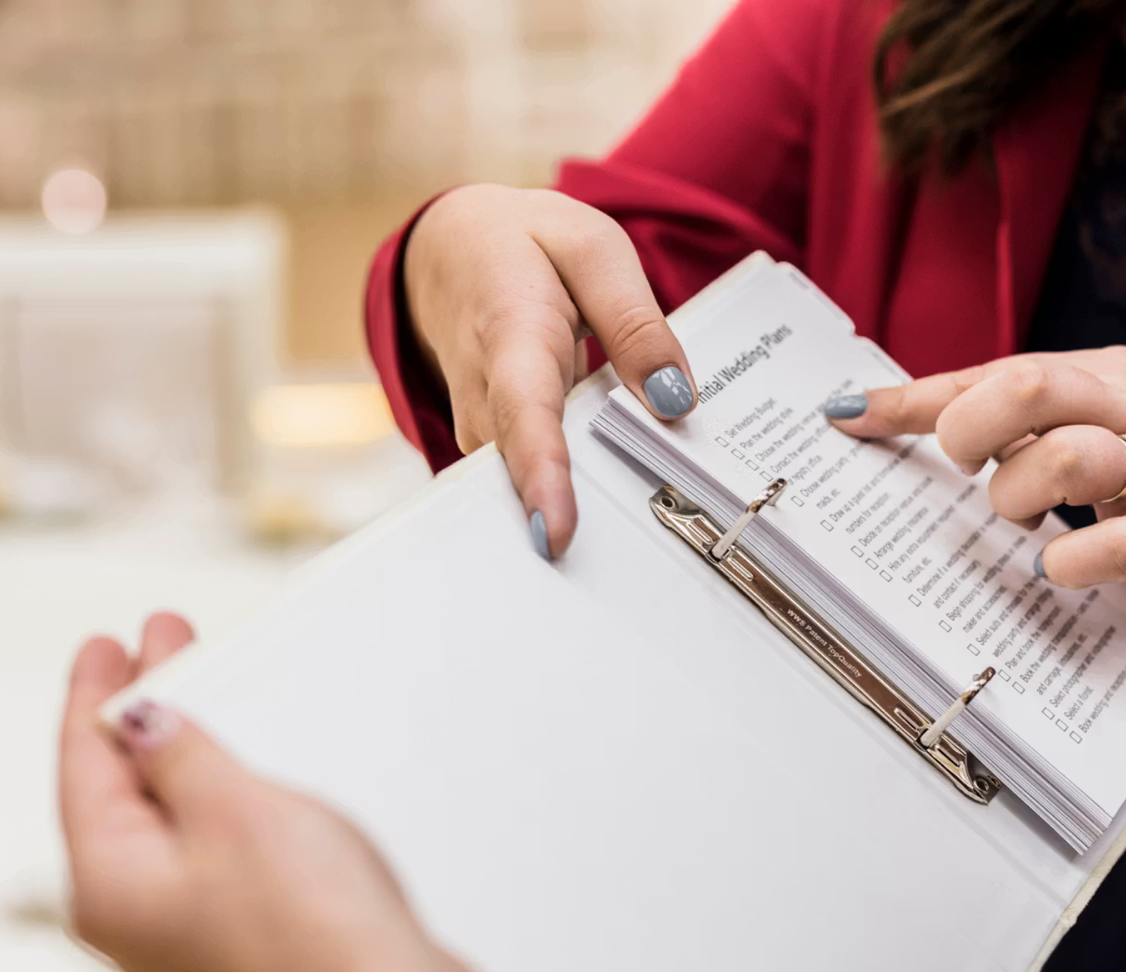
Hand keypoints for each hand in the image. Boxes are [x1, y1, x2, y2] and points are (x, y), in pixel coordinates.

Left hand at [58, 612, 498, 971]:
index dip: (95, 695)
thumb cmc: (313, 931)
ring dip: (182, 748)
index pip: (84, 765)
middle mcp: (135, 911)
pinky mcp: (239, 926)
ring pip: (167, 813)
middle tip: (154, 647)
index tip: (104, 648)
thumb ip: (181, 754)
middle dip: (141, 712)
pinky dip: (215, 791)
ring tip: (199, 695)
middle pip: (121, 789)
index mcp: (110, 883)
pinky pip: (206, 840)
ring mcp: (186, 923)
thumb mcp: (234, 809)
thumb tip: (143, 720)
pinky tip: (239, 768)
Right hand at [404, 183, 697, 558]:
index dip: (541, 477)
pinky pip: (532, 480)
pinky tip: (622, 509)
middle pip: (525, 472)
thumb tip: (676, 404)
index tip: (555, 535)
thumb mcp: (593, 249)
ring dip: (585, 511)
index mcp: (511, 332)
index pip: (524, 414)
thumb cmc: (526, 245)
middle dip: (579, 517)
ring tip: (648, 549)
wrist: (449, 248)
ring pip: (528, 485)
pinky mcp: (491, 445)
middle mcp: (484, 394)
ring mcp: (480, 427)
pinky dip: (577, 492)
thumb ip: (637, 325)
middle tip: (644, 571)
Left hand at [826, 347, 1125, 675]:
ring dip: (1018, 496)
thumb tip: (936, 421)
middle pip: (1028, 385)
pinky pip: (1116, 541)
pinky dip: (1072, 560)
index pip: (996, 369)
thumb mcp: (1115, 423)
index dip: (915, 395)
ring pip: (1065, 456)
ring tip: (1024, 522)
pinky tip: (1064, 568)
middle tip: (965, 467)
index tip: (849, 412)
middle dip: (970, 427)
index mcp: (1107, 377)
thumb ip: (1036, 420)